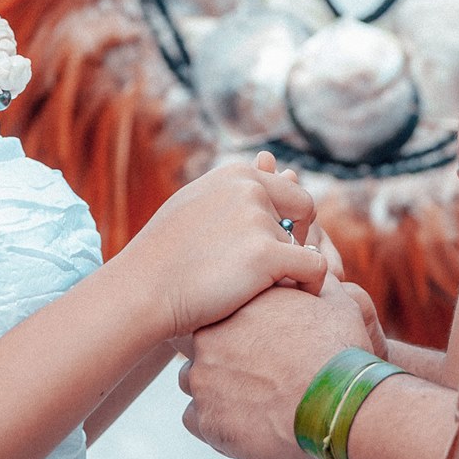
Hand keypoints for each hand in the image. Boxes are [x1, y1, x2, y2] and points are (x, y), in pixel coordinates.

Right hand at [115, 154, 324, 340]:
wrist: (142, 290)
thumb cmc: (166, 255)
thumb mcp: (198, 205)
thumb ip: (236, 190)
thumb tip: (271, 160)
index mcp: (236, 175)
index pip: (289, 189)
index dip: (290, 220)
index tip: (277, 246)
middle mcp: (250, 188)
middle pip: (304, 210)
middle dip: (300, 238)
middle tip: (282, 270)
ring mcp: (258, 219)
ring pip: (304, 245)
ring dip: (293, 268)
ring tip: (266, 291)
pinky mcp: (265, 254)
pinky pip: (316, 267)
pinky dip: (314, 284)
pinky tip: (300, 298)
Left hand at [178, 278, 374, 458]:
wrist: (336, 405)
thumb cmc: (338, 353)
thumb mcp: (335, 302)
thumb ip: (317, 283)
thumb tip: (315, 270)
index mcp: (239, 308)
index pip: (219, 311)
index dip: (237, 327)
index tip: (255, 342)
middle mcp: (212, 341)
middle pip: (203, 347)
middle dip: (224, 358)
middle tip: (257, 375)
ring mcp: (204, 382)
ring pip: (196, 384)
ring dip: (217, 391)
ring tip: (253, 402)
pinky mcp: (207, 422)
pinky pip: (196, 420)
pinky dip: (216, 423)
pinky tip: (246, 423)